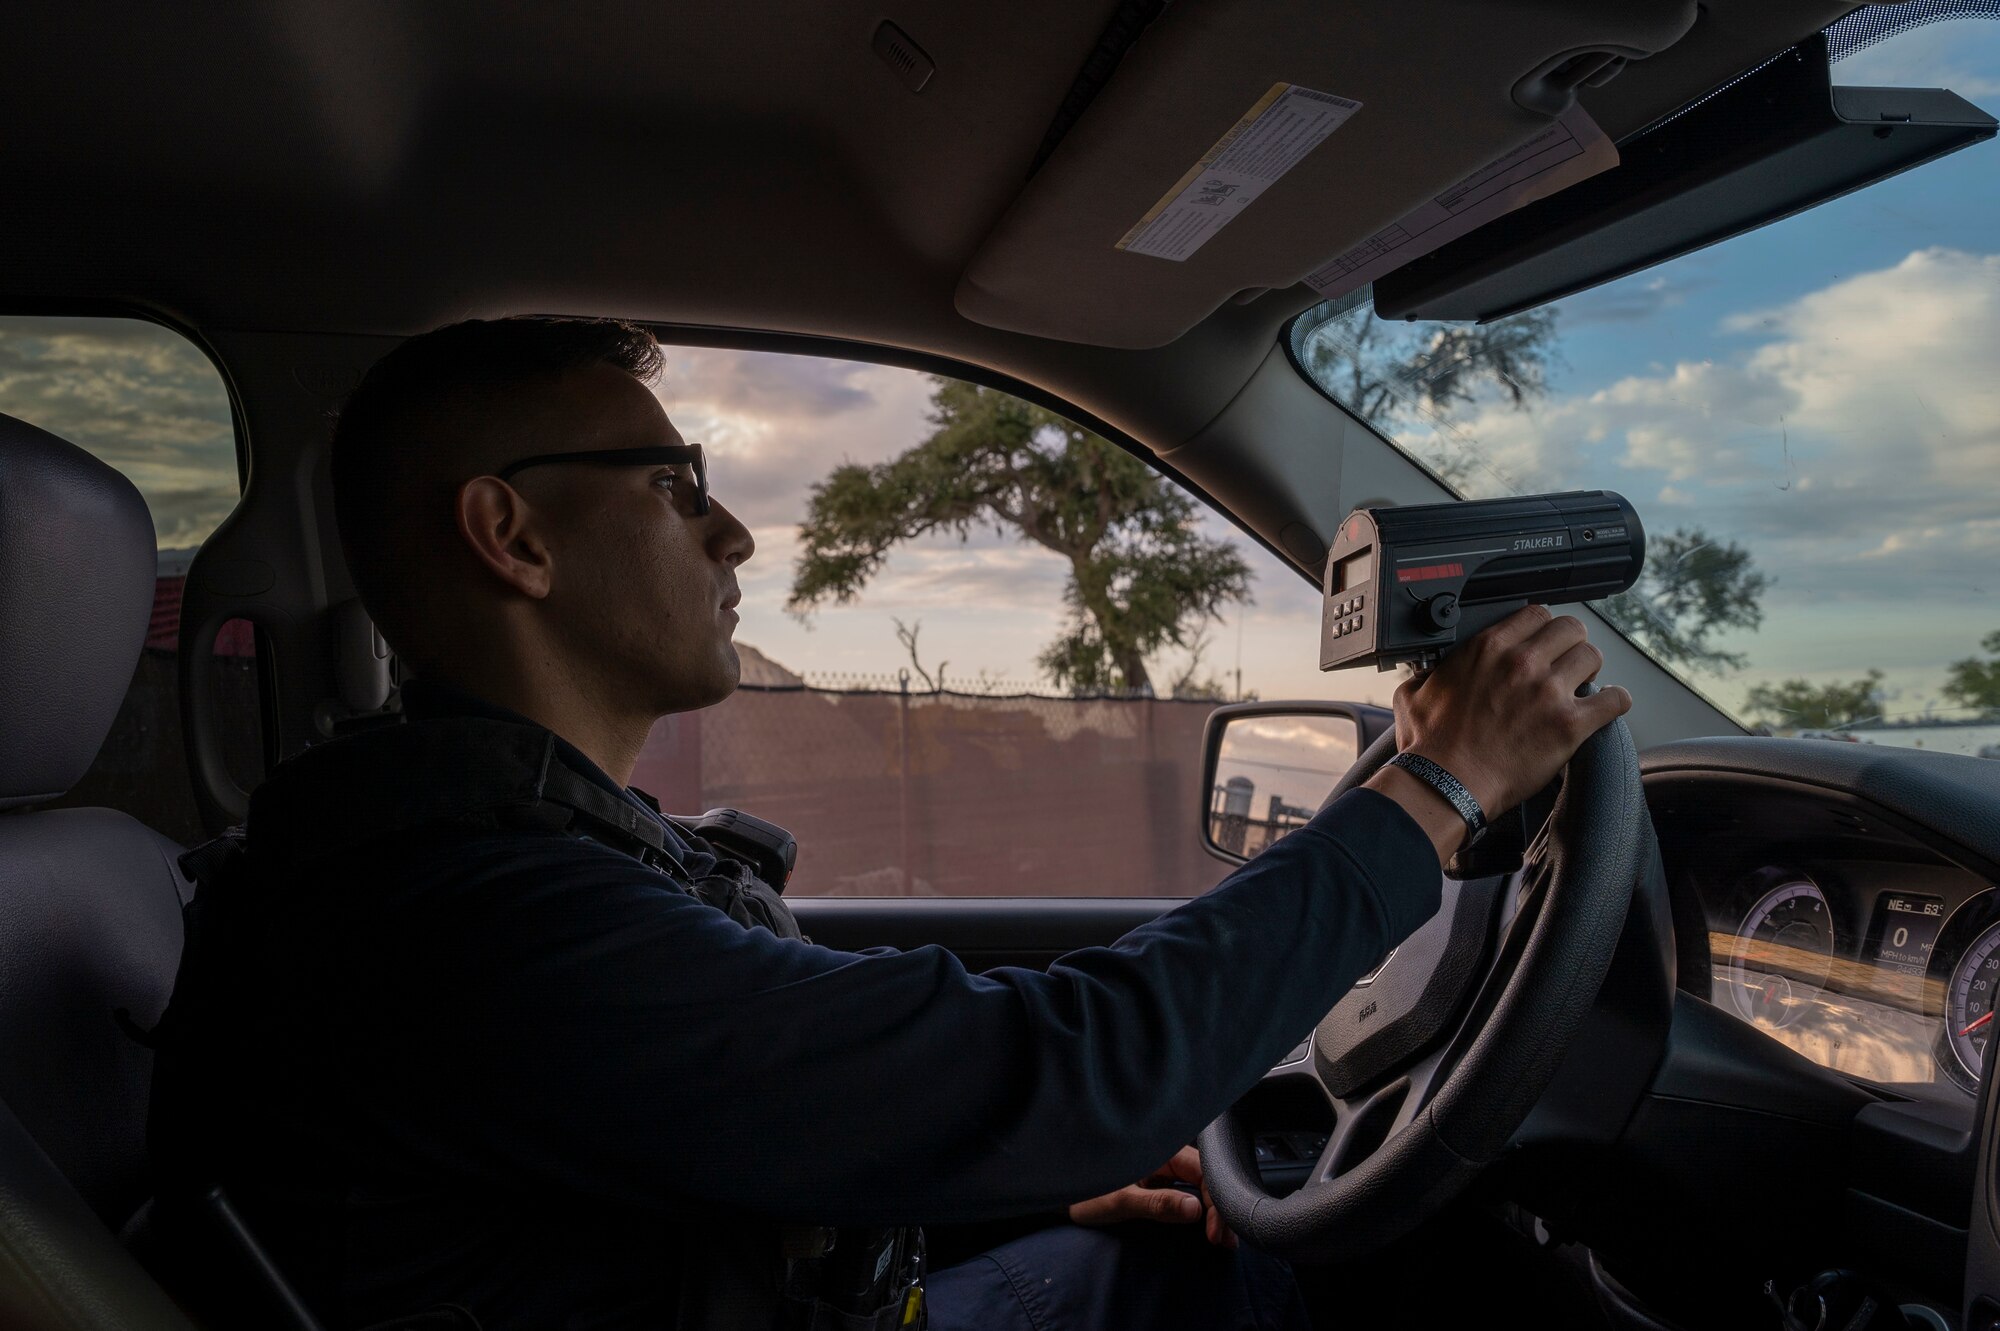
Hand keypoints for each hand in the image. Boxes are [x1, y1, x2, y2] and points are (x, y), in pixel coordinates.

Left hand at [1067, 1146, 1236, 1248]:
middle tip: (1226, 1243)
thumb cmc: (1085, 1192)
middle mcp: (1166, 1155)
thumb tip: (1196, 1209)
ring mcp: (1165, 1169)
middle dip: (1220, 1209)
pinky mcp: (1162, 1183)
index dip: (1215, 1201)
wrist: (1061, 1195)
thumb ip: (1156, 1203)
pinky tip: (1210, 1229)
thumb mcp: (1120, 1200)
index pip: (1202, 1171)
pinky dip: (1202, 1212)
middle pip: (1207, 1178)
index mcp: (1159, 1149)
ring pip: (1202, 1187)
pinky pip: (1190, 1193)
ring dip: (1215, 1212)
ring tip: (1224, 1240)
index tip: (1215, 1233)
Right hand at [1365, 605, 1631, 861]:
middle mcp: (1521, 662)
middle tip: (1565, 665)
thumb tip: (1428, 672)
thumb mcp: (1413, 694)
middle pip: (1571, 629)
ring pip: (1593, 657)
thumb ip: (1428, 673)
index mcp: (1487, 647)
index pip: (1536, 613)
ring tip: (1581, 687)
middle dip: (1570, 645)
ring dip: (1590, 672)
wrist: (1446, 785)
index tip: (1543, 644)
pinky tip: (1604, 707)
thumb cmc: (1429, 746)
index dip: (1543, 629)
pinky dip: (1614, 701)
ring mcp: (1548, 692)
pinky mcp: (1569, 725)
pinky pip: (1614, 699)